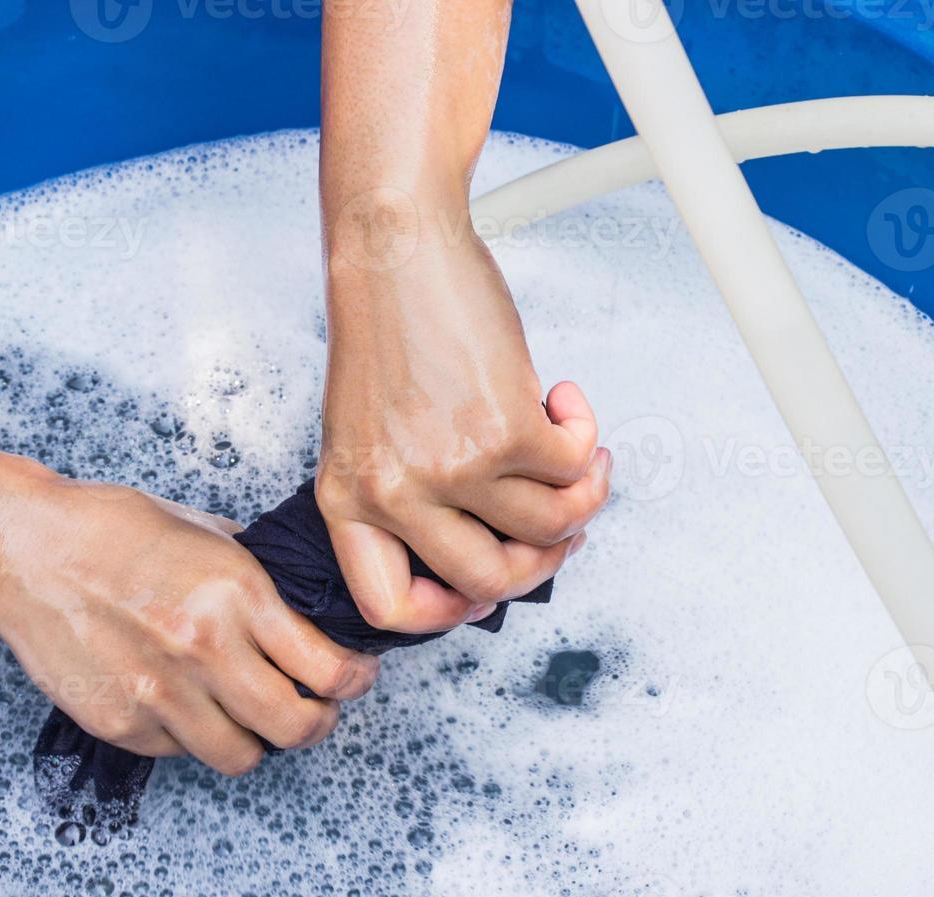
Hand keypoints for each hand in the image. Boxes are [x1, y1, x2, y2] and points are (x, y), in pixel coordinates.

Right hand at [0, 469, 379, 775]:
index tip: (356, 678)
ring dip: (258, 739)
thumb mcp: (207, 533)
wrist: (24, 551)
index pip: (329, 669)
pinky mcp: (121, 723)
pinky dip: (194, 735)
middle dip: (319, 722)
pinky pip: (182, 752)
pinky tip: (186, 702)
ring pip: (242, 756)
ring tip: (252, 714)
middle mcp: (204, 651)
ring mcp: (160, 695)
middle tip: (317, 709)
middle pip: (297, 727)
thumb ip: (259, 577)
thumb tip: (306, 606)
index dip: (355, 681)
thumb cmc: (111, 530)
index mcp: (237, 597)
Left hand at [318, 218, 611, 633]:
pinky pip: (574, 468)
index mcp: (347, 500)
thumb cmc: (388, 327)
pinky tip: (565, 404)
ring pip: (548, 527)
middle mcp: (393, 494)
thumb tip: (490, 548)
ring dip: (583, 495)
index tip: (478, 589)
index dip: (444, 612)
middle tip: (562, 524)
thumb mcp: (369, 430)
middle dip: (543, 561)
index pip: (387, 607)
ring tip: (579, 455)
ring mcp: (450, 468)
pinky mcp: (505, 430)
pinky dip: (586, 438)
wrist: (397, 247)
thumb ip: (408, 493)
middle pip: (488, 582)